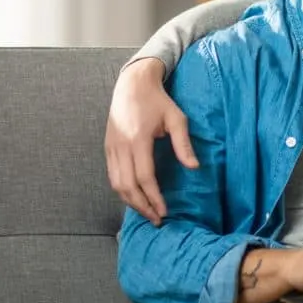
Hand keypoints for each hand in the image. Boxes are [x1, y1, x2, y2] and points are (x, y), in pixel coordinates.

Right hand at [104, 58, 197, 224]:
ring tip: (147, 212)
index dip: (154, 198)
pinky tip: (135, 197)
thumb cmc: (158, 101)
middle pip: (127, 186)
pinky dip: (122, 190)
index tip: (165, 212)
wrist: (132, 84)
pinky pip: (112, 175)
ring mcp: (111, 147)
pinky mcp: (107, 147)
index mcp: (138, 139)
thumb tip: (194, 167)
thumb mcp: (176, 119)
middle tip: (157, 219)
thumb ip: (183, 144)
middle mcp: (120, 146)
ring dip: (130, 201)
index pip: (144, 178)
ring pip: (116, 183)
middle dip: (142, 206)